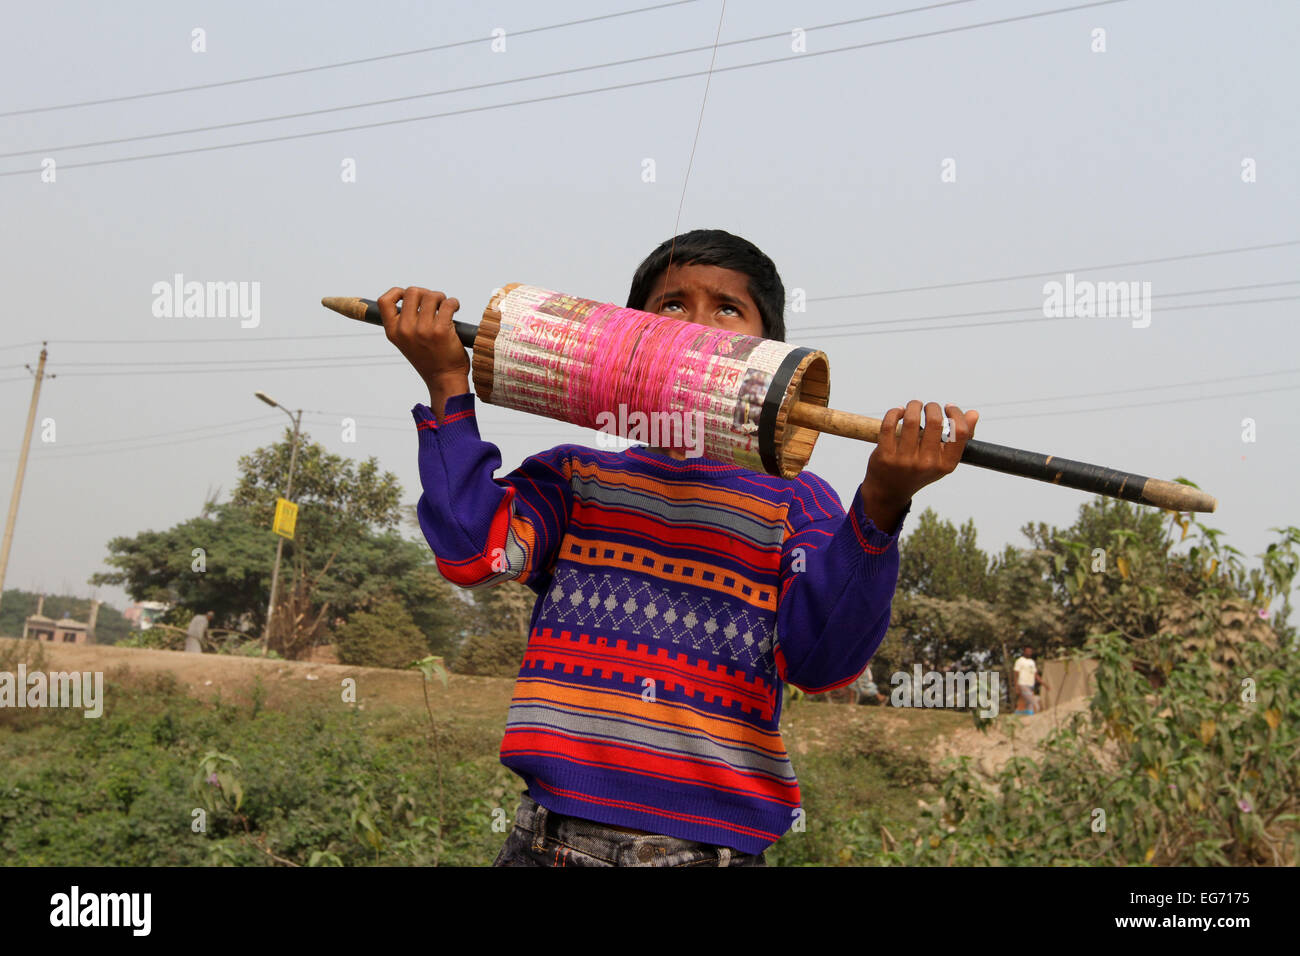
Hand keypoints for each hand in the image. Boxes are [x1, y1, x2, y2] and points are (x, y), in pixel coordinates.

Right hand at [378, 286, 470, 419]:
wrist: (444, 379)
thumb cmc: (429, 358)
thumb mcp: (406, 342)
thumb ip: (405, 322)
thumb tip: (412, 295)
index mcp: (393, 332)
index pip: (384, 302)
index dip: (396, 292)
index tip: (408, 296)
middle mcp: (405, 330)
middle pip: (412, 292)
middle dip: (426, 293)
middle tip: (434, 303)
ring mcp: (422, 330)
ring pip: (432, 296)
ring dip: (441, 298)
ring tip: (446, 307)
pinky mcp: (441, 331)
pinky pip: (448, 304)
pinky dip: (453, 303)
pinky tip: (454, 309)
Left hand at [860, 401, 978, 532]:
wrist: (890, 490)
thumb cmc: (921, 470)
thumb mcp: (943, 460)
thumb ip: (959, 439)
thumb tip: (973, 413)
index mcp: (946, 465)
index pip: (960, 432)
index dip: (956, 414)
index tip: (948, 408)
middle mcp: (927, 464)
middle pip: (935, 421)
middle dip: (932, 407)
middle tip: (928, 407)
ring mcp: (904, 460)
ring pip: (911, 419)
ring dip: (913, 405)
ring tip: (914, 405)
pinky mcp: (885, 455)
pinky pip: (889, 424)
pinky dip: (895, 412)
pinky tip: (899, 412)